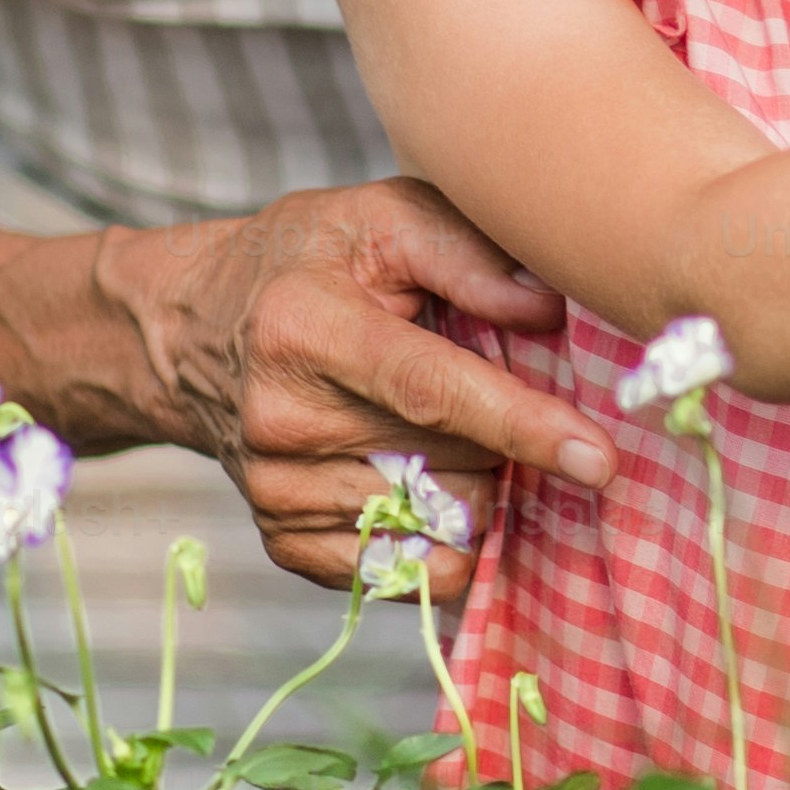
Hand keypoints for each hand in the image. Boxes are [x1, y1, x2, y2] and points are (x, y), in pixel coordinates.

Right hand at [95, 179, 615, 602]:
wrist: (190, 331)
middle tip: (496, 393)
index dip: (521, 425)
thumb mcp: (382, 215)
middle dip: (506, 439)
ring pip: (439, 524)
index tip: (599, 459)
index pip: (430, 390)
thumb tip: (552, 312)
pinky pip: (404, 573)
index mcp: (305, 328)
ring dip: (478, 486)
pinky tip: (427, 479)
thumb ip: (469, 253)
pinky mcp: (281, 541)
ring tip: (447, 429)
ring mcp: (276, 491)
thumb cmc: (307, 260)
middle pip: (452, 463)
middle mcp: (281, 419)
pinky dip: (442, 537)